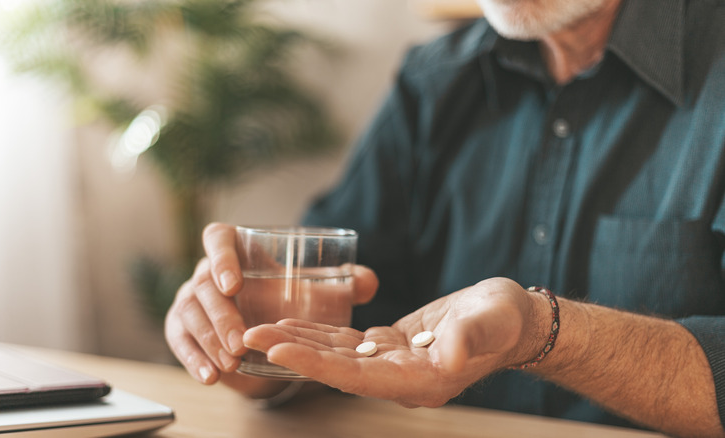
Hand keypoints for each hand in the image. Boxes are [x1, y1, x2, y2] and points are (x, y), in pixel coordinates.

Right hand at [164, 223, 379, 391]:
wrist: (265, 330)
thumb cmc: (289, 299)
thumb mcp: (318, 291)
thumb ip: (346, 283)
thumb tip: (367, 281)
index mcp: (236, 248)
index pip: (218, 238)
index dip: (221, 257)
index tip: (234, 283)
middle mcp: (207, 271)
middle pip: (203, 284)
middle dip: (221, 315)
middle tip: (242, 341)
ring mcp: (190, 299)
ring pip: (189, 314)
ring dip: (209, 340)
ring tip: (231, 362)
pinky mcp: (181, 328)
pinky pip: (180, 341)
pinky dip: (193, 360)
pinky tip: (210, 377)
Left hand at [243, 277, 547, 406]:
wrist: (512, 320)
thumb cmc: (504, 320)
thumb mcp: (492, 321)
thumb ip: (470, 337)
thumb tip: (450, 352)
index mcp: (421, 380)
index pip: (356, 377)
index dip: (316, 364)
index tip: (278, 350)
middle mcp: (400, 379)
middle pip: (335, 370)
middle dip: (292, 354)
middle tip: (249, 336)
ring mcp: (393, 365)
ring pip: (335, 357)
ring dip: (298, 343)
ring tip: (259, 330)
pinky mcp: (390, 347)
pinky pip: (347, 344)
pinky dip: (319, 334)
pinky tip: (295, 325)